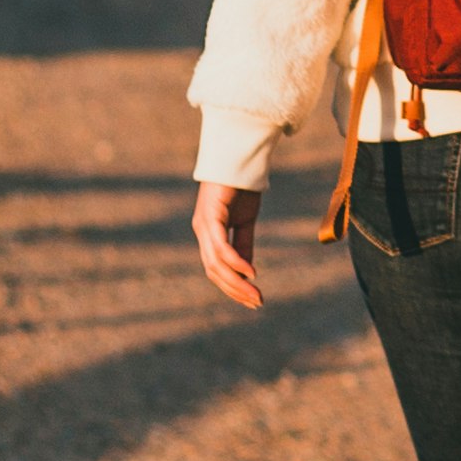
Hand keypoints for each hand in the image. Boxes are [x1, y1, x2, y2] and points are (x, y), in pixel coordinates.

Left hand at [191, 180, 266, 310]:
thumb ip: (243, 244)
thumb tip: (247, 272)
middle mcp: (202, 232)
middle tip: (257, 302)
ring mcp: (204, 225)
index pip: (216, 269)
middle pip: (214, 271)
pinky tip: (250, 272)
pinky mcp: (211, 216)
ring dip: (236, 282)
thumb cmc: (241, 187)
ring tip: (255, 293)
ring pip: (216, 264)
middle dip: (236, 290)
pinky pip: (221, 247)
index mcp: (208, 234)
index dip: (233, 287)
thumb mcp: (245, 221)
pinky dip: (235, 262)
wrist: (239, 159)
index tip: (252, 300)